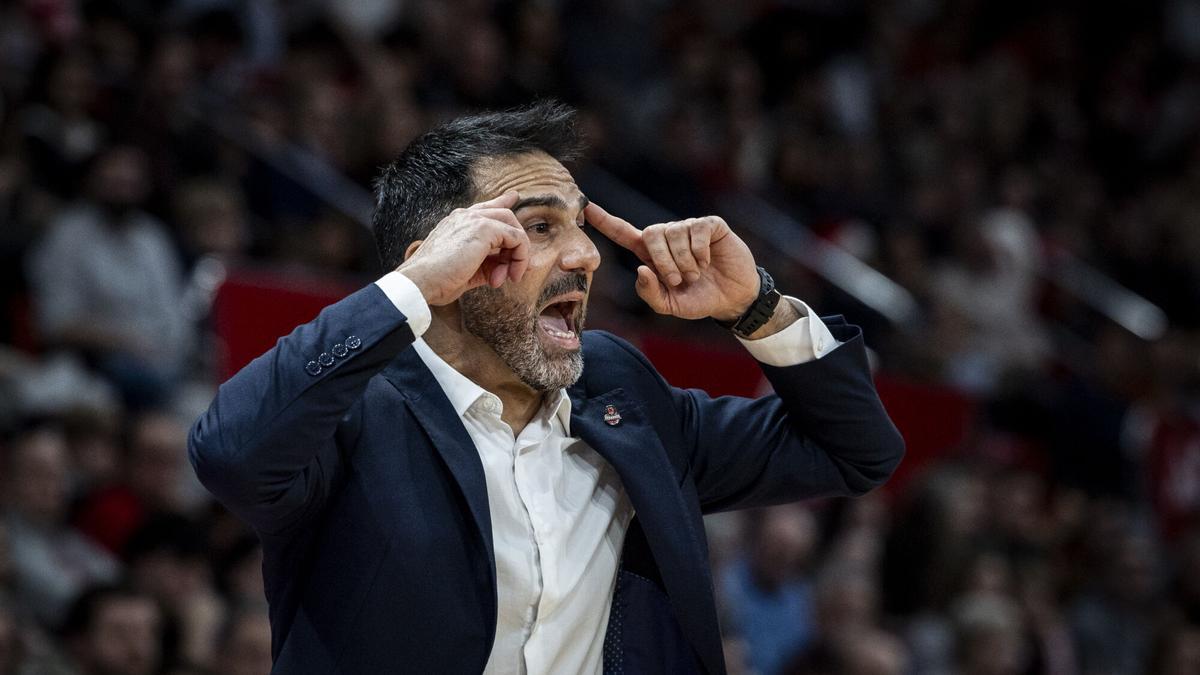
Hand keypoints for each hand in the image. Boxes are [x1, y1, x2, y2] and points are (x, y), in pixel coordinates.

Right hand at [396, 191, 529, 305]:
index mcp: (457, 222)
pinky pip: (517, 238)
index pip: (485, 208)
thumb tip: (506, 268)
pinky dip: (519, 258)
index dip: (502, 202)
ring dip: (519, 255)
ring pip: (513, 226)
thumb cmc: (437, 281)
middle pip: (505, 215)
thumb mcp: (467, 270)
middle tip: (514, 272)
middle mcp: (465, 216)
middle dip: (517, 242)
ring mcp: (474, 219)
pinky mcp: (484, 228)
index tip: (513, 196)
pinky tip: (508, 275)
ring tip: (509, 278)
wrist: (420, 282)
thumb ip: (487, 264)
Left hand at [586, 202, 758, 320]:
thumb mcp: (670, 306)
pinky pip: (696, 231)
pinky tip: (708, 261)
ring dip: (685, 261)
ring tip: (696, 274)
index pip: (624, 233)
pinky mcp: (710, 225)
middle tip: (679, 280)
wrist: (732, 298)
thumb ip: (650, 294)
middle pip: (651, 234)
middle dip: (663, 261)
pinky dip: (700, 252)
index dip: (606, 221)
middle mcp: (668, 236)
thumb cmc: (699, 299)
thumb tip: (641, 269)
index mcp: (652, 254)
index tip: (586, 207)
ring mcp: (689, 228)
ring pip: (674, 234)